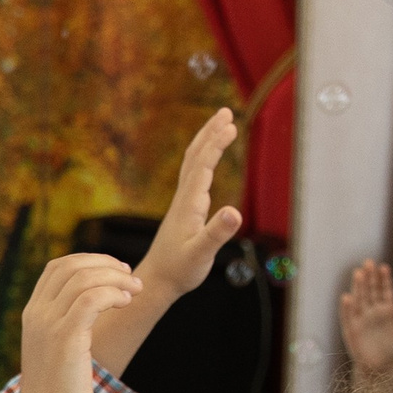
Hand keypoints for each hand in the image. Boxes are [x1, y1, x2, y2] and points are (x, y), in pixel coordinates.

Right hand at [16, 252, 140, 392]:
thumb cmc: (58, 387)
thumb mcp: (55, 347)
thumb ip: (66, 322)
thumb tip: (95, 305)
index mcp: (33, 312)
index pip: (57, 267)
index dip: (89, 260)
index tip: (114, 271)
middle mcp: (38, 313)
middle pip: (72, 266)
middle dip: (106, 264)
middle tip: (130, 276)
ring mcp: (49, 323)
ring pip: (84, 279)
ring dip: (116, 279)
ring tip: (135, 290)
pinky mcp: (66, 337)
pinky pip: (93, 299)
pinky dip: (114, 294)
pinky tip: (126, 302)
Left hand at [136, 108, 242, 299]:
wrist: (157, 280)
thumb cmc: (180, 270)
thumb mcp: (201, 255)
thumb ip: (217, 234)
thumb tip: (235, 211)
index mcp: (189, 205)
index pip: (202, 166)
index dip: (216, 144)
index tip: (231, 125)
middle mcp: (184, 198)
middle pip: (196, 156)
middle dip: (211, 133)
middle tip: (227, 112)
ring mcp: (183, 202)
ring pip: (193, 163)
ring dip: (207, 141)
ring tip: (222, 124)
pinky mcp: (185, 209)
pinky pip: (194, 174)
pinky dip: (204, 157)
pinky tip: (210, 157)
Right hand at [337, 259, 392, 374]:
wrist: (380, 365)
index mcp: (387, 310)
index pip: (384, 291)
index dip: (384, 279)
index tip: (384, 267)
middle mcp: (373, 311)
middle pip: (370, 291)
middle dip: (370, 277)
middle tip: (369, 262)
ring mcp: (361, 318)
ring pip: (359, 299)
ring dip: (358, 287)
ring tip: (358, 273)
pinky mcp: (351, 329)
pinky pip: (348, 316)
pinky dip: (347, 308)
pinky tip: (347, 297)